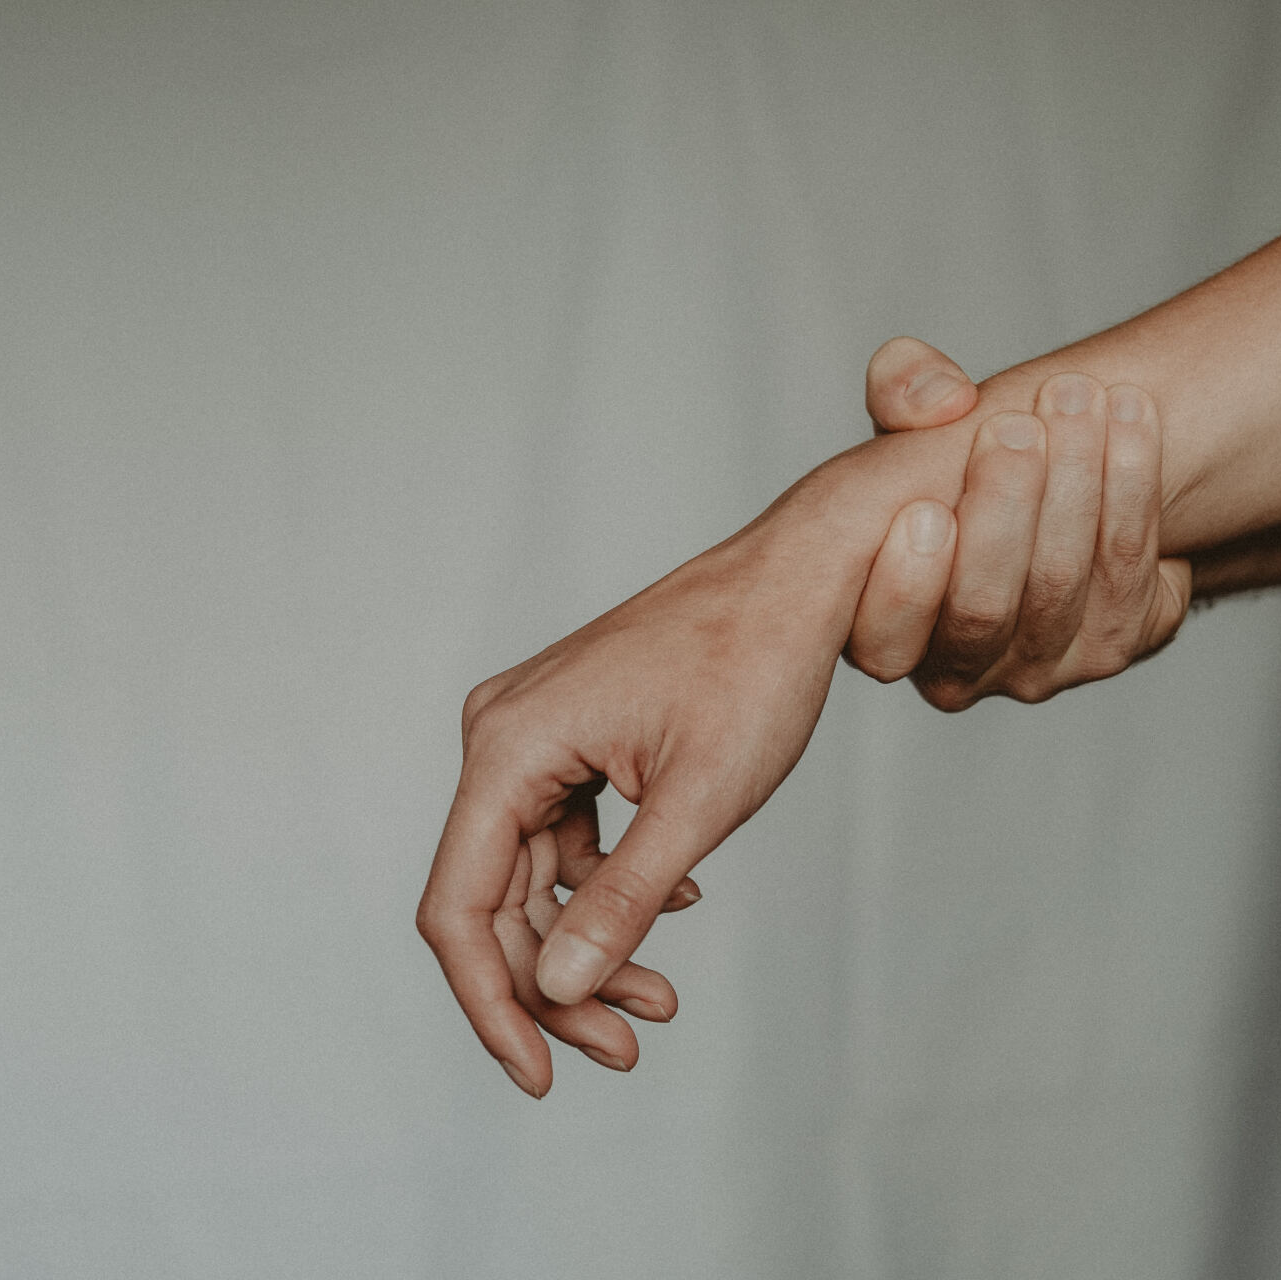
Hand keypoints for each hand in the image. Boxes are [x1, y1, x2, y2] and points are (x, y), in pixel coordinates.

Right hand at [419, 469, 876, 1096]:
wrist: (795, 580)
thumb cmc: (754, 668)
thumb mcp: (696, 803)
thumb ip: (620, 900)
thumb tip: (554, 989)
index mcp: (511, 745)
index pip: (459, 906)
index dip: (490, 1003)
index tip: (543, 1076)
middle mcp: (503, 736)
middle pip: (496, 897)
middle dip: (556, 982)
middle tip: (629, 1044)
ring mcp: (535, 733)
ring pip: (534, 872)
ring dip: (589, 940)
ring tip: (661, 996)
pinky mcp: (571, 736)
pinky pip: (565, 833)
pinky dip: (608, 883)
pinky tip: (675, 898)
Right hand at [845, 337, 1191, 709]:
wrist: (1051, 483)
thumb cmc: (953, 466)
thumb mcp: (908, 420)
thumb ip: (898, 391)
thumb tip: (943, 402)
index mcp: (876, 631)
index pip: (884, 647)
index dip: (907, 588)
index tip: (927, 508)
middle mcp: (952, 672)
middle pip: (980, 611)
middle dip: (1003, 509)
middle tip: (1015, 427)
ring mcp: (1033, 671)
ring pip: (1058, 588)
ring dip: (1075, 481)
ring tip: (1078, 397)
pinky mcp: (1109, 648)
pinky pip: (1128, 579)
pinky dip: (1133, 489)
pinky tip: (1128, 418)